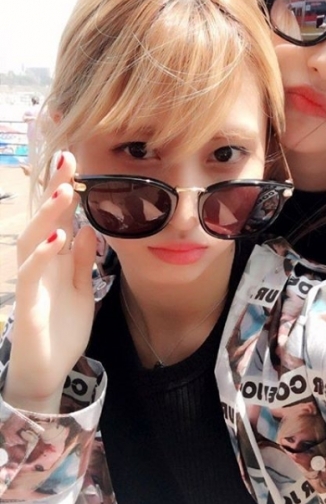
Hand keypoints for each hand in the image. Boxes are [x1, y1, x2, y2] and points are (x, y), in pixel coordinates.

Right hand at [5, 151, 96, 412]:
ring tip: (65, 192)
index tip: (77, 163)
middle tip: (67, 160)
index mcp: (57, 260)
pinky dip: (44, 254)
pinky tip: (58, 237)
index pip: (61, 218)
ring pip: (33, 239)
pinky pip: (33, 273)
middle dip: (55, 190)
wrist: (49, 371)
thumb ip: (83, 260)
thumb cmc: (63, 328)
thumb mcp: (81, 289)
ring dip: (48, 215)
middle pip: (45, 220)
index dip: (66, 191)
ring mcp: (33, 282)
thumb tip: (90, 228)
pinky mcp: (28, 303)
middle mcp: (42, 265)